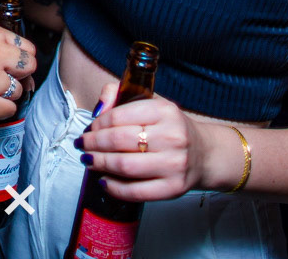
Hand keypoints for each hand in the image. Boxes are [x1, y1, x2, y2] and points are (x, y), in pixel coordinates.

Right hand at [0, 22, 35, 119]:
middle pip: (29, 66)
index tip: (4, 65)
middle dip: (18, 75)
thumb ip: (3, 48)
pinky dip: (0, 109)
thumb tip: (31, 74)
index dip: (18, 59)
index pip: (27, 48)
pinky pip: (10, 108)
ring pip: (20, 90)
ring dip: (5, 94)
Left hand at [74, 81, 209, 201]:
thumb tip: (99, 106)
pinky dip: (114, 187)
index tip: (90, 128)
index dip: (98, 124)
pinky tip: (104, 180)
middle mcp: (172, 136)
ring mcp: (174, 164)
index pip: (119, 116)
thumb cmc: (171, 129)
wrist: (205, 155)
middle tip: (82, 145)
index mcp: (166, 111)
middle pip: (118, 141)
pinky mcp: (173, 188)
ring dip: (99, 164)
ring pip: (124, 166)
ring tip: (89, 160)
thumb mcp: (153, 104)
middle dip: (93, 144)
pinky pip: (135, 191)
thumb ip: (121, 96)